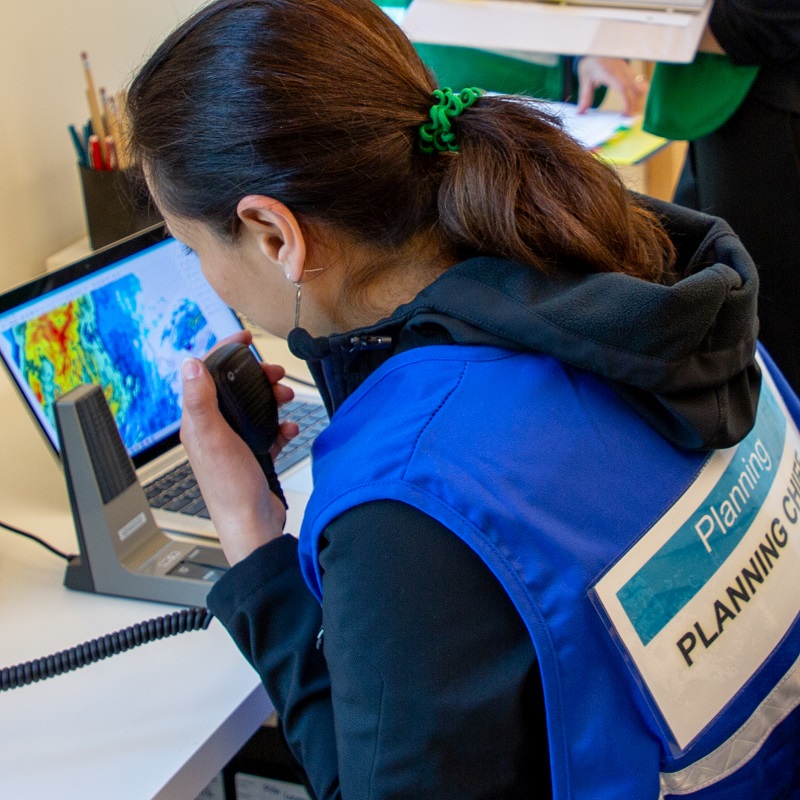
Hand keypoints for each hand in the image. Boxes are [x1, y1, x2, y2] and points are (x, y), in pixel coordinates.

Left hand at [180, 331, 298, 564]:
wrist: (252, 525)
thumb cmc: (230, 488)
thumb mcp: (213, 438)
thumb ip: (201, 400)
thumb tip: (190, 364)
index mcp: (198, 422)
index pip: (206, 375)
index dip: (224, 351)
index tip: (243, 338)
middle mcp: (214, 430)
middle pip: (234, 388)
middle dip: (257, 376)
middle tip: (274, 373)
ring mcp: (234, 442)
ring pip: (254, 406)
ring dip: (272, 398)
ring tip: (286, 398)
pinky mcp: (253, 454)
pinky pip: (269, 429)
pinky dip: (281, 424)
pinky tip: (289, 428)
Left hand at [576, 56, 648, 115]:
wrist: (598, 47)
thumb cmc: (591, 61)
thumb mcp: (585, 77)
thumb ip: (585, 95)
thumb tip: (581, 111)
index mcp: (610, 73)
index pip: (622, 88)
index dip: (627, 102)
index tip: (626, 114)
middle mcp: (622, 71)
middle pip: (635, 89)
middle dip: (634, 104)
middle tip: (628, 117)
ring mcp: (628, 70)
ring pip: (640, 85)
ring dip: (638, 99)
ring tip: (630, 110)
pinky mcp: (630, 71)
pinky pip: (639, 82)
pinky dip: (638, 93)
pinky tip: (632, 101)